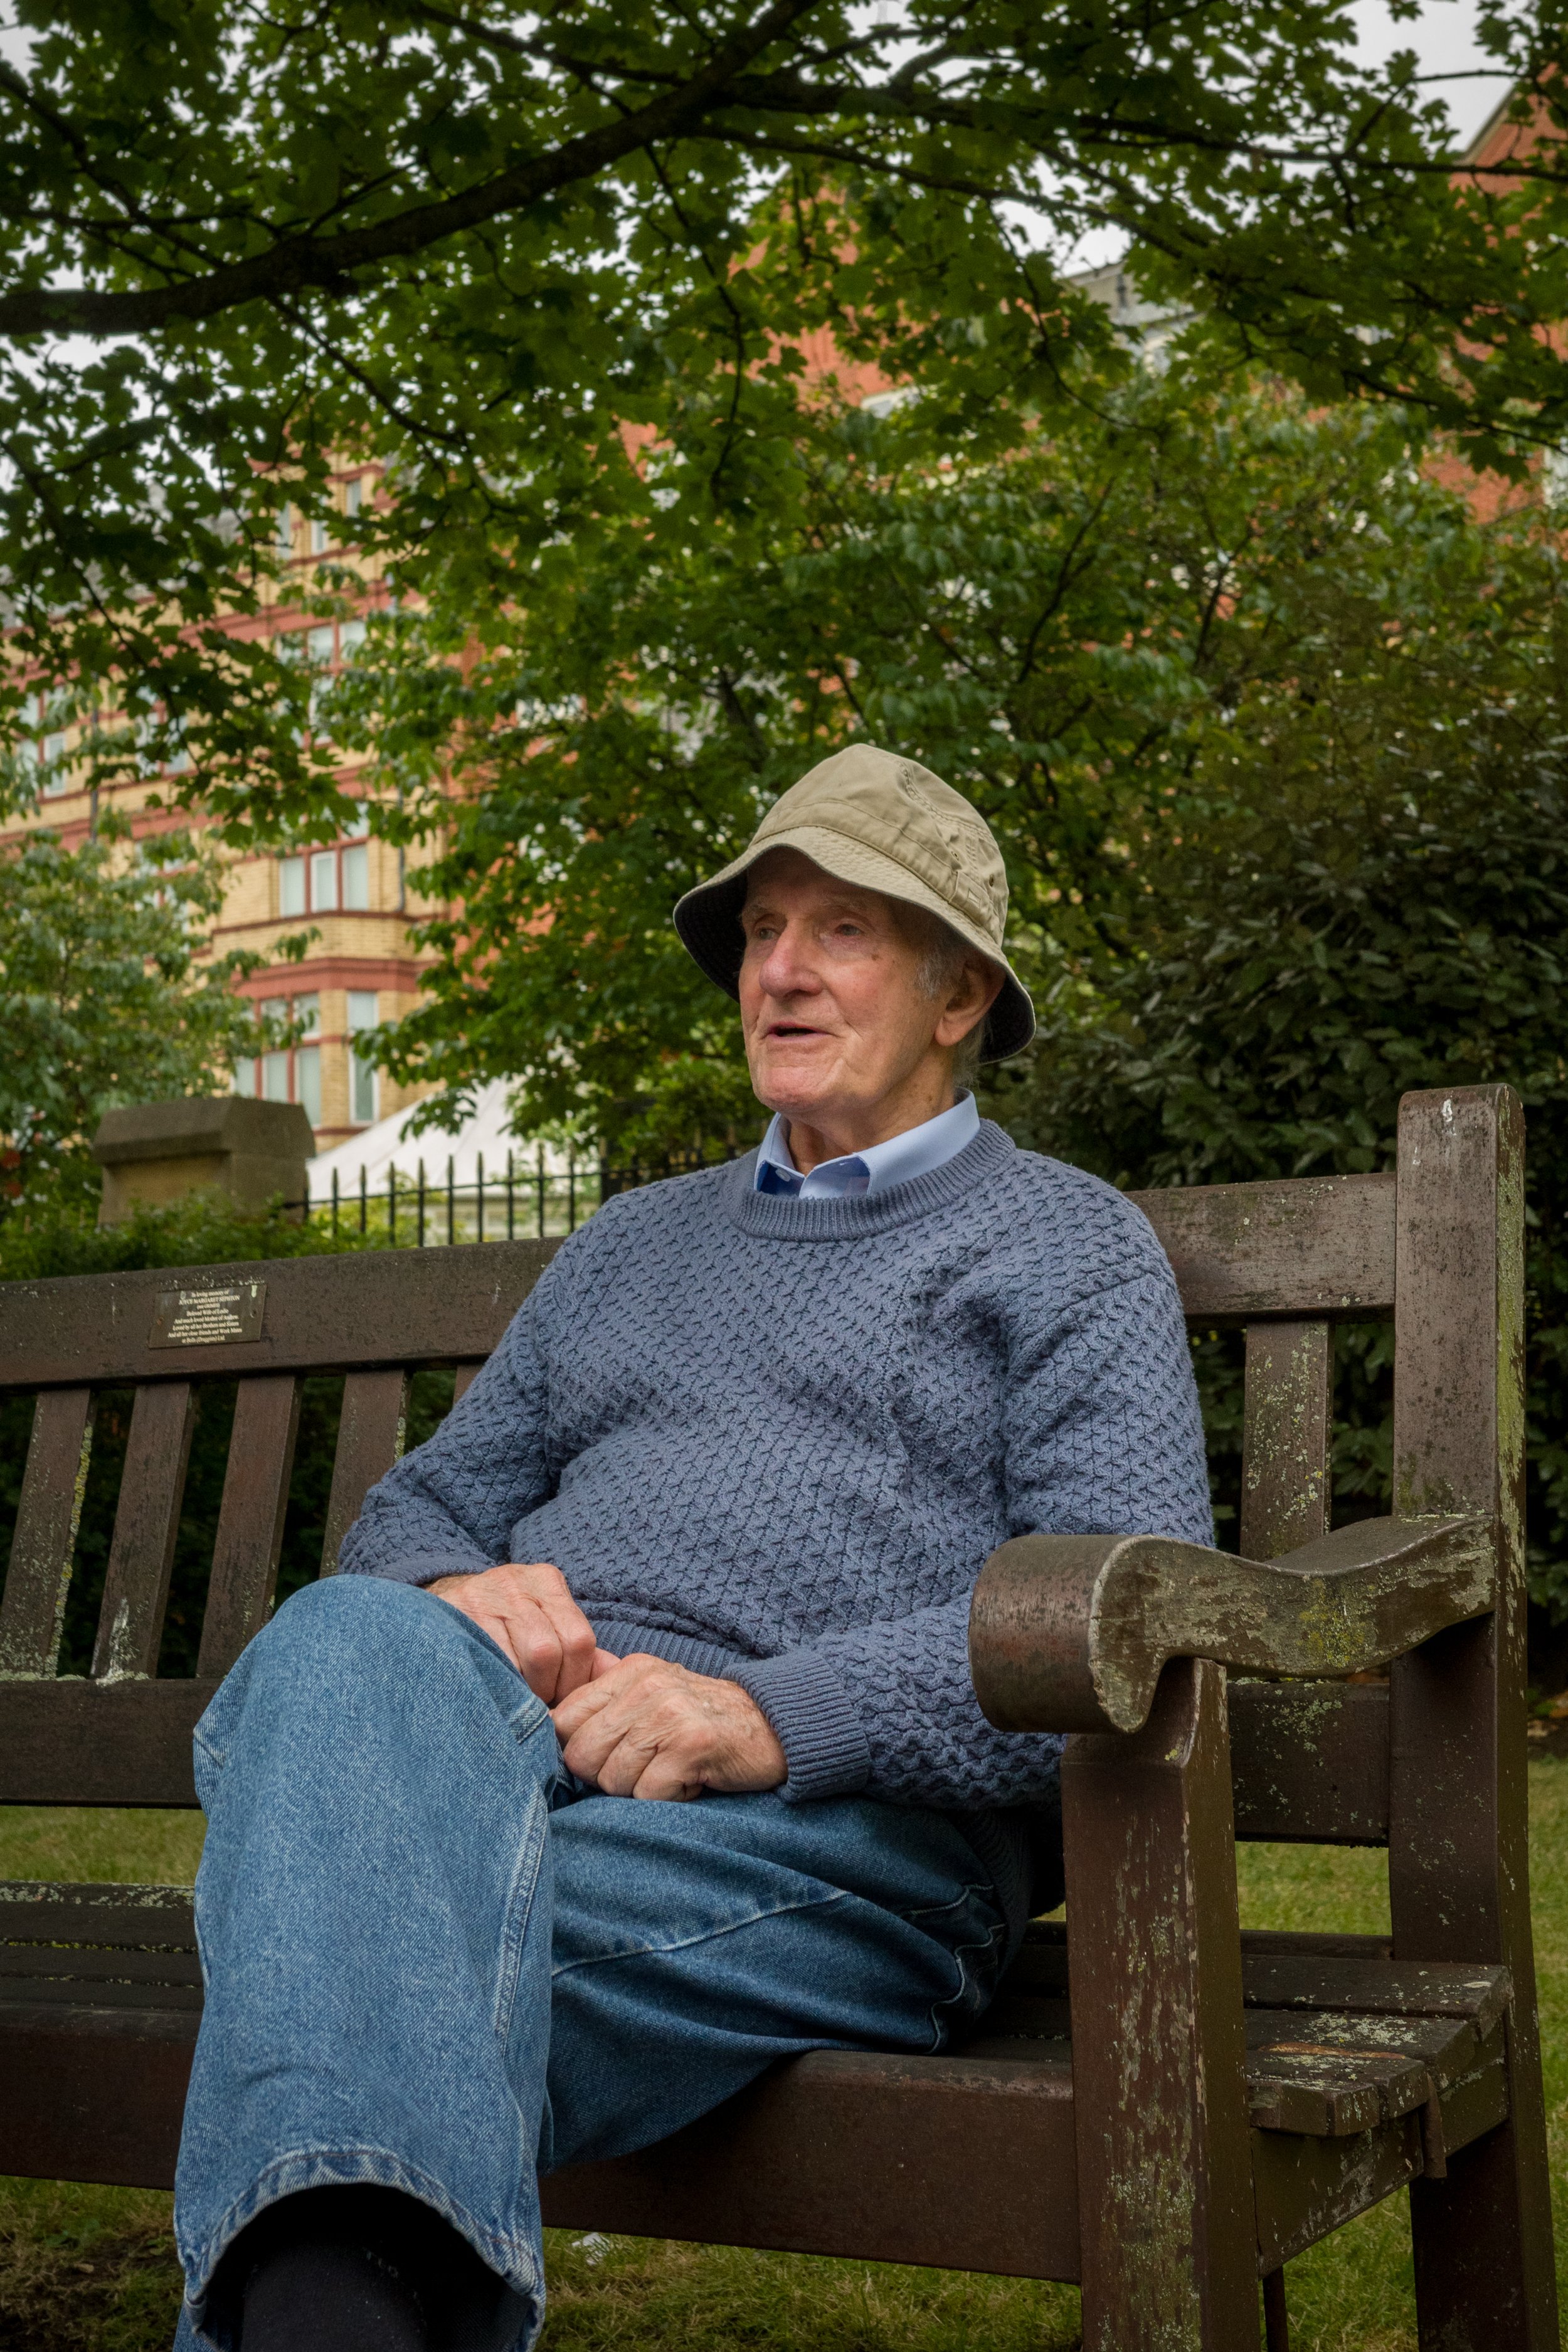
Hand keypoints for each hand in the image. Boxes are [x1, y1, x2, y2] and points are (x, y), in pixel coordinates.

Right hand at [426, 1562, 612, 1703]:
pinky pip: (488, 1662)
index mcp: (547, 1582)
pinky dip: (496, 1685)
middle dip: (548, 1689)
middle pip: (550, 1650)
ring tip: (515, 1698)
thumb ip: (581, 1651)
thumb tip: (618, 1675)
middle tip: (538, 1705)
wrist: (446, 1601)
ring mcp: (483, 1596)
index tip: (563, 1700)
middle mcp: (517, 1582)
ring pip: (521, 1659)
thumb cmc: (508, 1624)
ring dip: (522, 1691)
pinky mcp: (454, 1615)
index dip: (574, 1681)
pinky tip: (493, 1689)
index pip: (579, 1640)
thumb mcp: (546, 1623)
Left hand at [550, 1654, 786, 1800]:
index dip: (570, 1752)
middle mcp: (646, 1686)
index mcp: (628, 1672)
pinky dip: (668, 1799)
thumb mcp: (651, 1699)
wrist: (774, 1726)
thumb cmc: (702, 1721)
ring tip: (670, 1771)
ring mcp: (669, 1713)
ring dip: (640, 1790)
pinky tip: (690, 1781)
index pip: (561, 1719)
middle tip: (642, 1771)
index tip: (594, 1764)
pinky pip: (648, 1794)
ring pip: (613, 1780)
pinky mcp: (692, 1745)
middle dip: (606, 1778)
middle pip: (581, 1756)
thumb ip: (605, 1711)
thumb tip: (546, 1740)